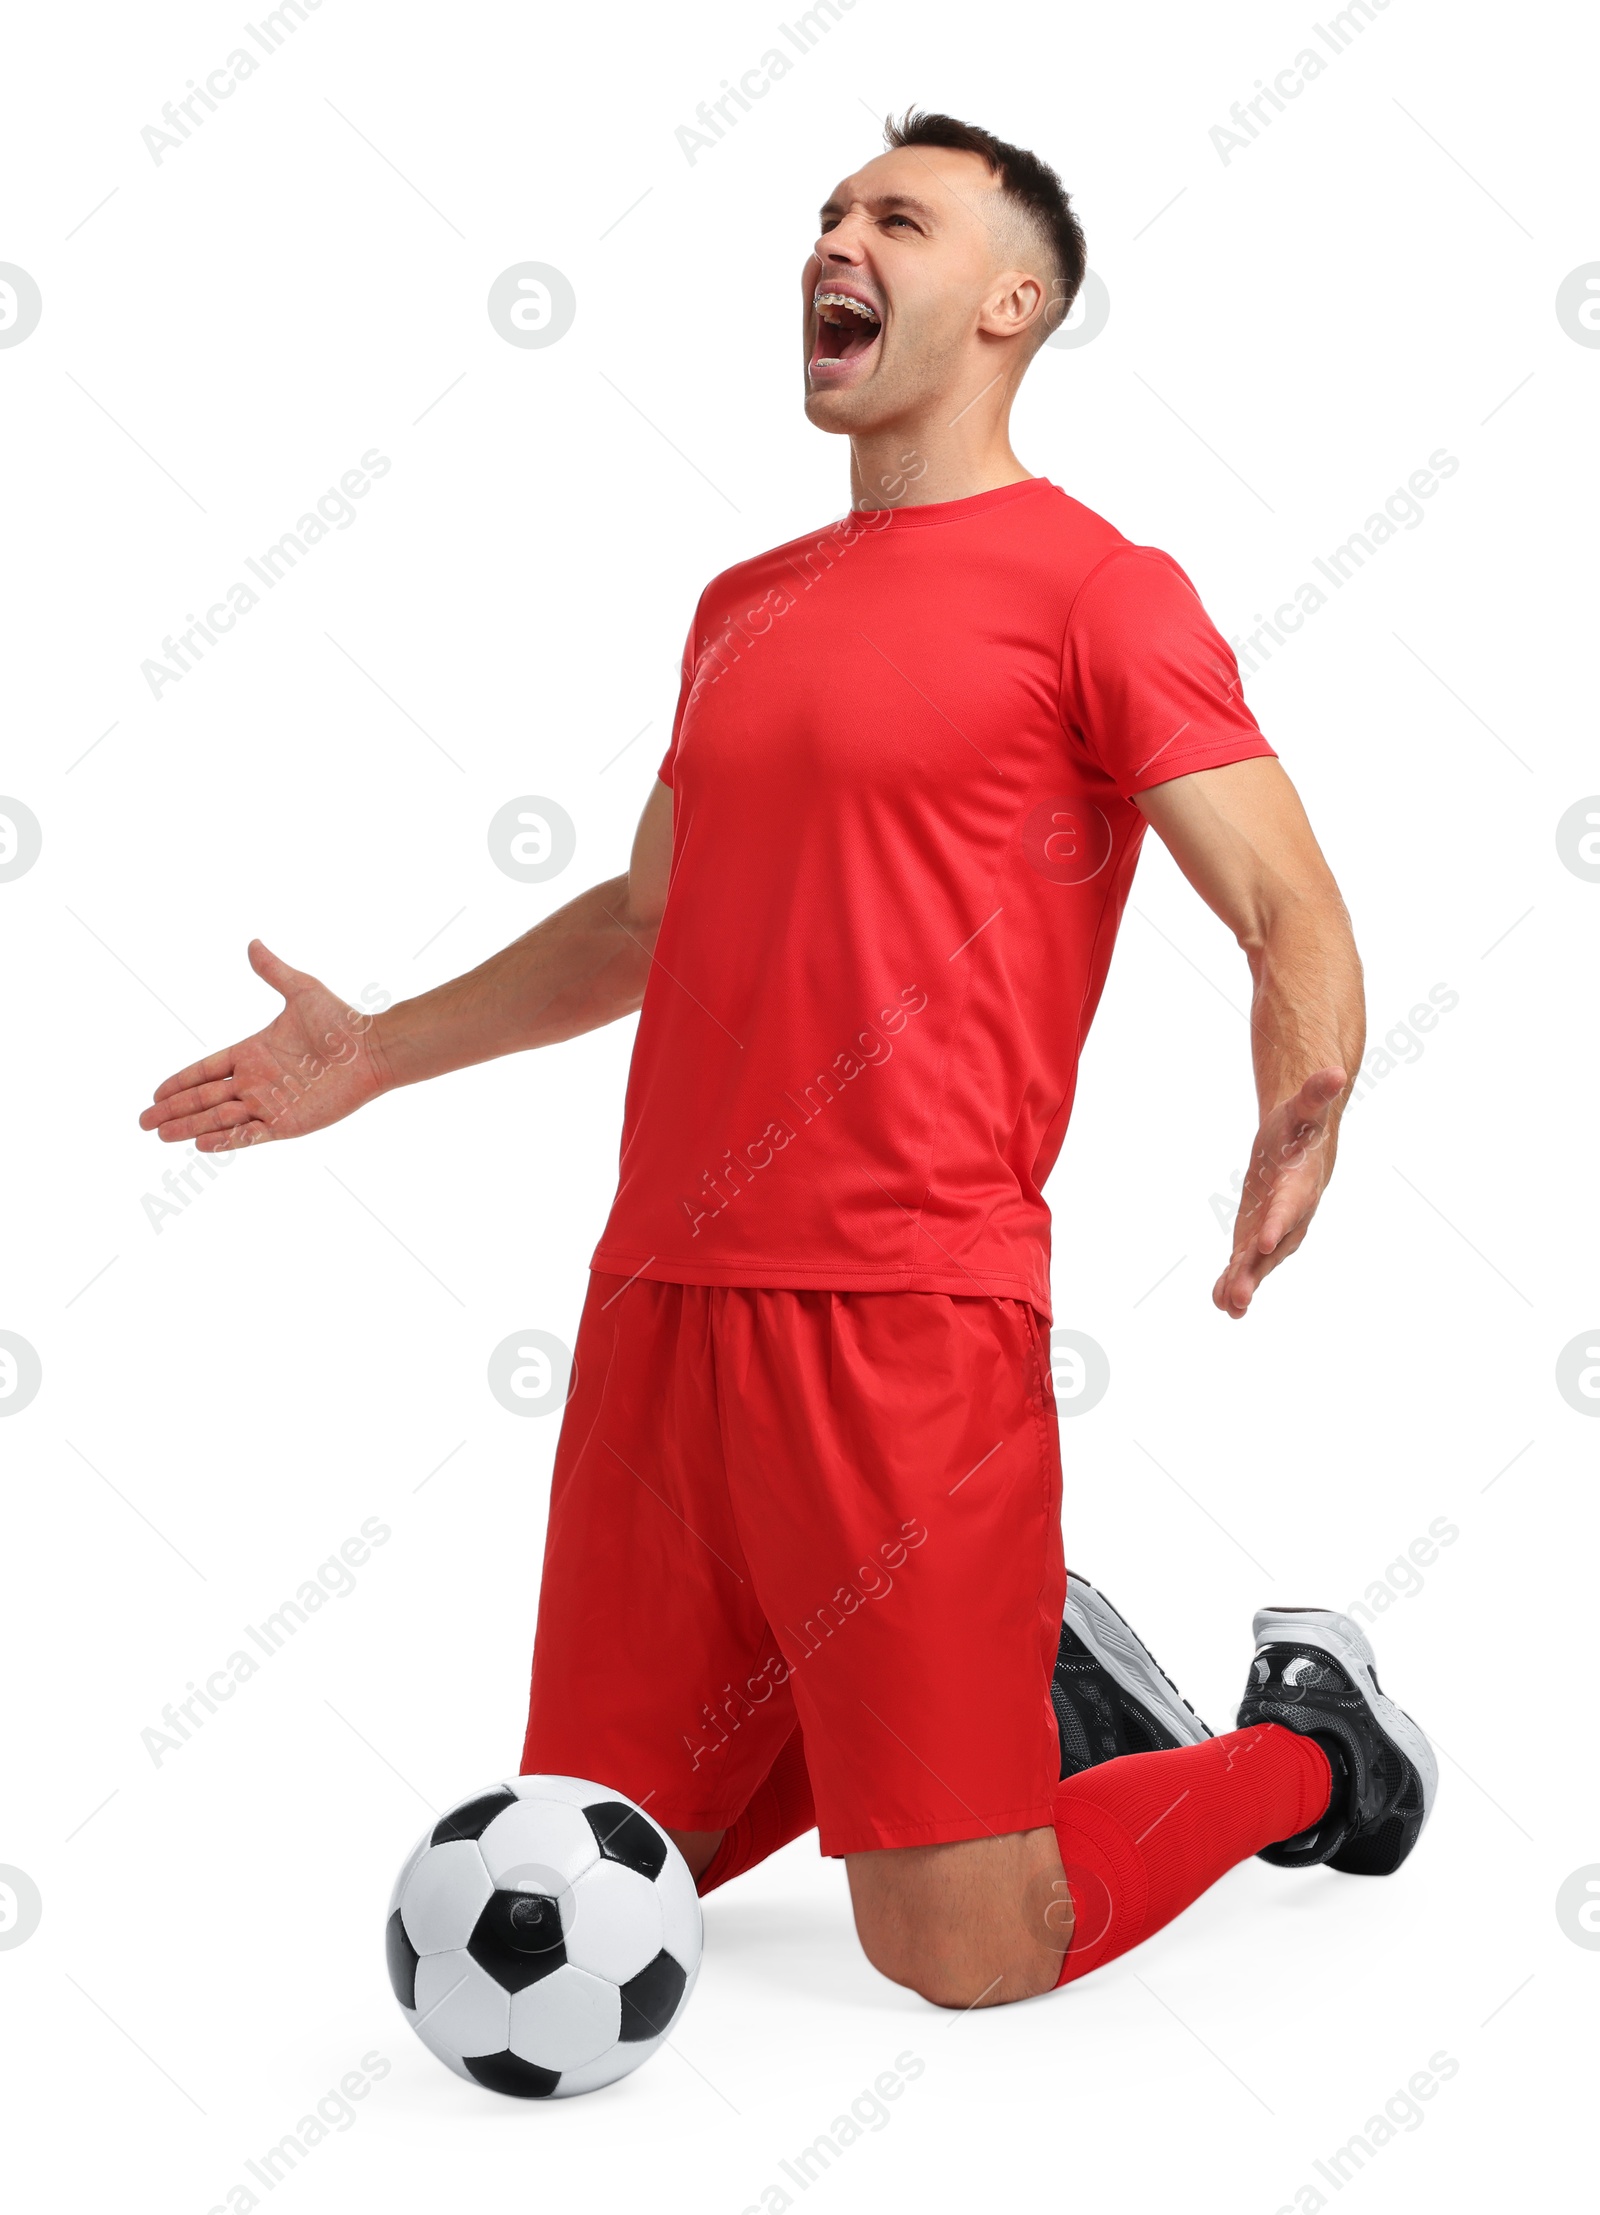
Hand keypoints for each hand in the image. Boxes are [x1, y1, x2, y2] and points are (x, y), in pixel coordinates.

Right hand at [139, 941, 388, 1151]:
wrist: (370, 1051)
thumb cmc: (340, 1022)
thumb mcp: (301, 991)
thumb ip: (273, 971)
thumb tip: (253, 942)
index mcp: (253, 1052)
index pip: (206, 1070)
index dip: (181, 1082)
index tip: (155, 1093)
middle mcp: (256, 1081)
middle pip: (204, 1098)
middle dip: (174, 1110)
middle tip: (143, 1122)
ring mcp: (269, 1104)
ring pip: (219, 1118)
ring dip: (190, 1126)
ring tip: (162, 1135)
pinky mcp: (286, 1123)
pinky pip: (249, 1135)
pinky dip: (225, 1139)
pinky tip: (201, 1144)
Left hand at [1214, 1067, 1345, 1319]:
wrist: (1305, 1146)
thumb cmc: (1302, 1124)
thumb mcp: (1305, 1107)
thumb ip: (1316, 1094)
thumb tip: (1334, 1071)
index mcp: (1300, 1185)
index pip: (1289, 1207)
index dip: (1278, 1224)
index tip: (1264, 1245)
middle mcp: (1291, 1215)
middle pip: (1273, 1246)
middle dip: (1256, 1270)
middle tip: (1237, 1295)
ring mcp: (1275, 1229)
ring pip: (1259, 1262)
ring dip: (1243, 1284)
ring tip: (1226, 1306)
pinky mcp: (1259, 1235)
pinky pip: (1248, 1261)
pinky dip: (1235, 1281)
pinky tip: (1219, 1302)